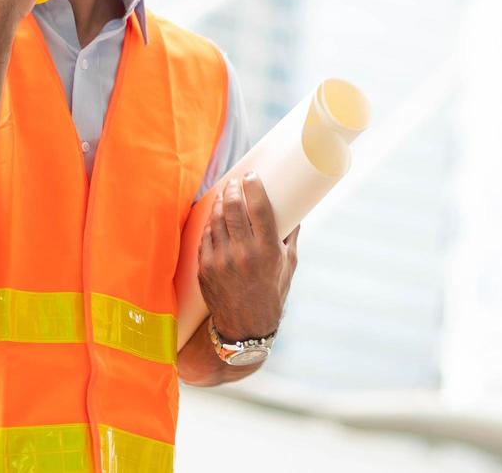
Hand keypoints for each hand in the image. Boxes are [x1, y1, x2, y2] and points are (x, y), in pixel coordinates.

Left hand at [196, 172, 299, 341]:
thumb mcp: (288, 266)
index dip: (253, 187)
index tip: (251, 175)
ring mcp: (221, 261)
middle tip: (235, 181)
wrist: (245, 327)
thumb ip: (291, 238)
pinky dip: (210, 222)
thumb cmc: (272, 293)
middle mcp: (244, 255)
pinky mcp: (205, 268)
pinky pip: (205, 236)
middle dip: (232, 189)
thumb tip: (296, 213)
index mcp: (268, 252)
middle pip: (233, 208)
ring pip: (216, 219)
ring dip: (219, 201)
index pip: (258, 208)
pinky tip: (214, 215)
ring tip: (224, 193)